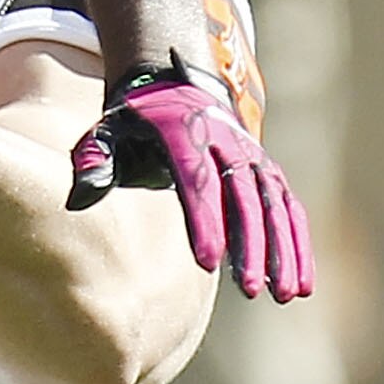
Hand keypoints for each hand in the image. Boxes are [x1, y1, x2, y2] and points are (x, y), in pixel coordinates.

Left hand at [68, 59, 311, 299]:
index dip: (203, 219)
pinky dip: (299, 244)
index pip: (196, 180)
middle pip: (243, 196)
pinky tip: (302, 284)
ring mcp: (253, 157)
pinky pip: (290, 209)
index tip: (206, 261)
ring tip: (283, 296)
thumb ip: (95, 161)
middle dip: (251, 245)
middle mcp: (227, 143)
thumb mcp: (108, 131)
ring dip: (283, 250)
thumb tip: (80, 197)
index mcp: (184, 134)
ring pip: (274, 206)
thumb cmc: (136, 123)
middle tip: (249, 291)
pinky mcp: (268, 172)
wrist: (177, 87)